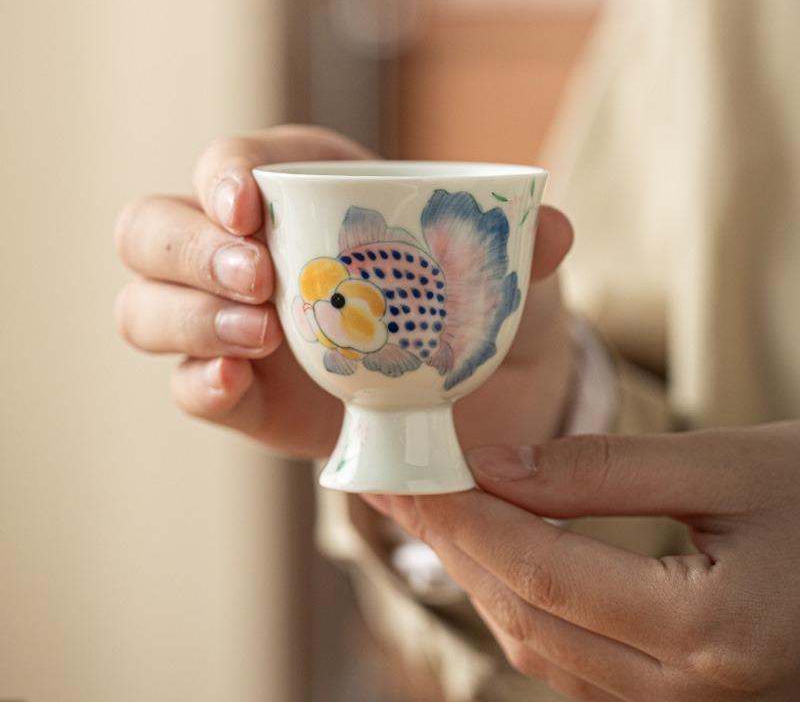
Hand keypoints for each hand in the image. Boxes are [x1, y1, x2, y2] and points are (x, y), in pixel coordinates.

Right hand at [114, 124, 573, 457]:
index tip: (250, 205)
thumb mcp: (511, 276)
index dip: (221, 173)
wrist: (475, 398)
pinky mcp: (241, 395)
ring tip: (259, 336)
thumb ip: (522, 251)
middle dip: (189, 248)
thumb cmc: (478, 310)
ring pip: (145, 306)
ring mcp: (233, 326)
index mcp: (302, 192)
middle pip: (154, 229)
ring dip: (185, 317)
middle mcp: (248, 252)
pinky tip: (234, 382)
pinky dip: (196, 383)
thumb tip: (552, 229)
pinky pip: (185, 386)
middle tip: (259, 279)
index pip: (229, 161)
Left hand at [365, 422, 799, 700]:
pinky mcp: (684, 695)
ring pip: (541, 644)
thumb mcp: (730, 463)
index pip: (540, 570)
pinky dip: (520, 601)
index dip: (462, 517)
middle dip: (449, 543)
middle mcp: (694, 693)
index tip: (404, 473)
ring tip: (427, 513)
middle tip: (392, 487)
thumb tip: (493, 466)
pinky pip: (573, 659)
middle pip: (527, 613)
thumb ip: (605, 470)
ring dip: (476, 573)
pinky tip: (493, 556)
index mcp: (714, 631)